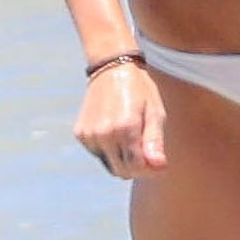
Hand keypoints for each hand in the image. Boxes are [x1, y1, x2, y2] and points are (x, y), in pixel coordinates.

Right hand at [74, 62, 167, 178]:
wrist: (111, 68)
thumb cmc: (140, 90)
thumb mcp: (155, 112)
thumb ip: (155, 141)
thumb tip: (159, 166)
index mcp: (125, 128)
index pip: (137, 167)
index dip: (149, 168)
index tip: (157, 161)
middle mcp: (104, 134)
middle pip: (122, 171)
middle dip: (136, 166)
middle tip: (145, 150)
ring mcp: (89, 135)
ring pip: (109, 165)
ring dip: (121, 159)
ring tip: (129, 136)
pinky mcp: (81, 134)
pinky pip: (98, 154)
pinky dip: (108, 150)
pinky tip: (114, 131)